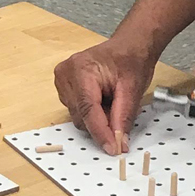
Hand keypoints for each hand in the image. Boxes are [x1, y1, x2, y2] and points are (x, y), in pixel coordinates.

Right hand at [53, 38, 156, 154]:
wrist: (128, 47)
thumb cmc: (131, 60)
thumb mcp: (133, 89)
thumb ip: (123, 117)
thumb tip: (118, 142)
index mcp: (82, 69)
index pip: (88, 109)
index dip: (101, 132)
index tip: (113, 148)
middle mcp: (66, 74)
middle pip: (81, 115)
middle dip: (102, 122)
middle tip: (121, 112)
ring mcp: (62, 80)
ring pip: (78, 116)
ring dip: (97, 117)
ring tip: (112, 99)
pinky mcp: (63, 86)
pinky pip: (76, 110)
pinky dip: (91, 112)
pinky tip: (103, 99)